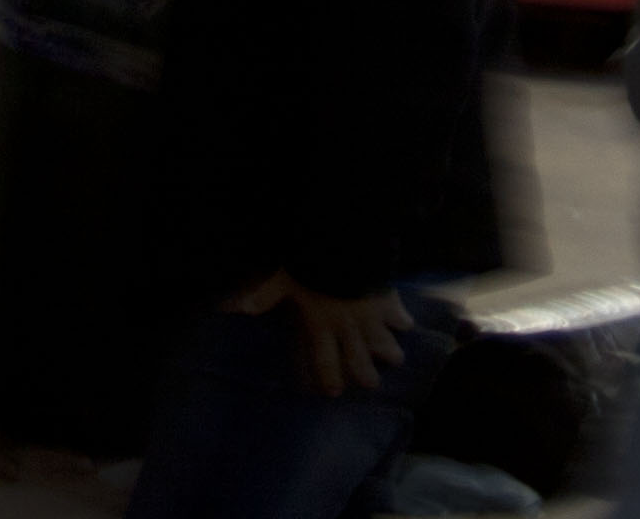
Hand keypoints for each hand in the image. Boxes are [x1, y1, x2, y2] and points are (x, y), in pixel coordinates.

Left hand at [227, 271, 413, 398]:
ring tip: (395, 359)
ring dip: (389, 351)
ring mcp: (370, 316)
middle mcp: (348, 328)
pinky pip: (399, 314)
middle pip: (359, 359)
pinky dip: (403, 319)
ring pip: (383, 342)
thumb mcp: (282, 279)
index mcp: (322, 326)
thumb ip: (261, 295)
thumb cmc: (310, 264)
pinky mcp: (387, 300)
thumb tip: (230, 308)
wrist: (345, 247)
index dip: (328, 378)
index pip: (324, 360)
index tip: (332, 392)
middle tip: (371, 385)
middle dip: (366, 374)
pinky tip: (408, 324)